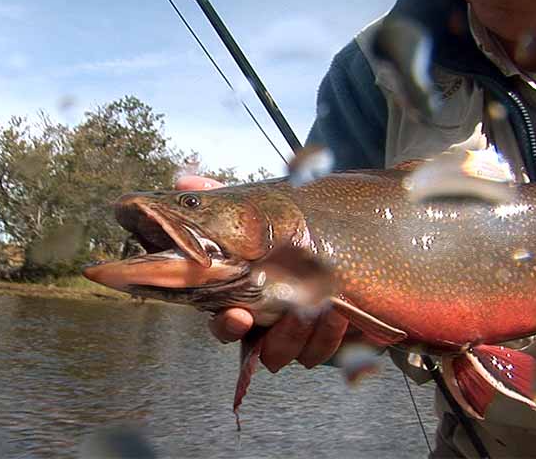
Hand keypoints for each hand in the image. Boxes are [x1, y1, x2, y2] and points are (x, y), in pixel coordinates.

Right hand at [176, 174, 349, 370]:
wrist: (350, 245)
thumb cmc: (296, 233)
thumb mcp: (261, 212)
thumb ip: (223, 199)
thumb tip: (184, 182)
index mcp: (246, 299)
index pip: (226, 324)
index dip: (229, 326)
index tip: (239, 315)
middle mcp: (269, 323)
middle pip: (260, 348)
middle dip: (275, 337)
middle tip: (292, 314)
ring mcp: (297, 336)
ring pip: (291, 352)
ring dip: (304, 330)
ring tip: (320, 301)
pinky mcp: (325, 342)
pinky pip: (322, 352)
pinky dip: (330, 334)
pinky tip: (339, 311)